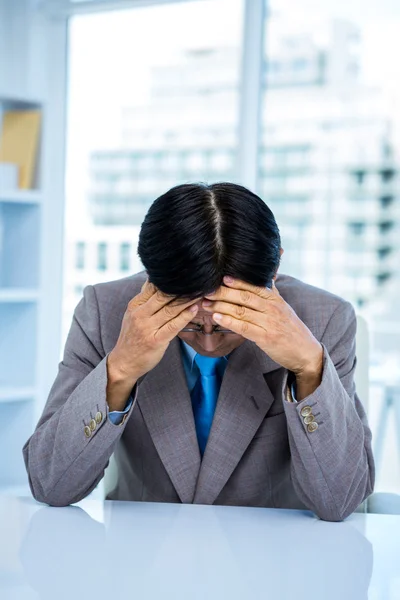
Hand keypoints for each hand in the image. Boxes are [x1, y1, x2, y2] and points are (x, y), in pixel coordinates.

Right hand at [108, 279, 200, 384]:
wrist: (123, 362)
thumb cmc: (133, 337)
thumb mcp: (133, 314)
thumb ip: (145, 298)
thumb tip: (154, 278)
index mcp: (135, 305)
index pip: (154, 286)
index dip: (171, 279)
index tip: (186, 273)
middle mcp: (140, 314)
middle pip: (163, 295)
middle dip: (182, 287)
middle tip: (198, 279)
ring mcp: (147, 328)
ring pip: (170, 309)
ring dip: (188, 299)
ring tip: (201, 291)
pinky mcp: (156, 340)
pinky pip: (173, 325)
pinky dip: (185, 316)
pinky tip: (194, 308)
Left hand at [202, 276, 322, 376]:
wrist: (306, 352)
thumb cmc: (292, 329)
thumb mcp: (284, 307)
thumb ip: (272, 292)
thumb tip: (267, 276)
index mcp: (275, 299)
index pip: (253, 286)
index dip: (237, 281)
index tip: (222, 277)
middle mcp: (272, 308)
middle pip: (244, 297)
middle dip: (223, 293)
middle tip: (207, 290)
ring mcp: (269, 323)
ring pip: (241, 311)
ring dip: (221, 306)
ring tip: (206, 304)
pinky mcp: (265, 338)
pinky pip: (243, 327)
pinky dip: (229, 321)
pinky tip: (217, 317)